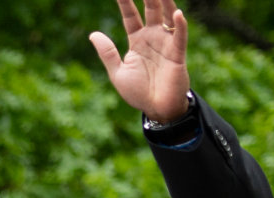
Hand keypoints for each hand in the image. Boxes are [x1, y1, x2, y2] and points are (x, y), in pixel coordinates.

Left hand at [89, 0, 190, 122]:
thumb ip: (108, 53)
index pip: (130, 16)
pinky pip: (180, 36)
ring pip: (167, 17)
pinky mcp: (177, 54)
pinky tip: (176, 14)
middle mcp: (153, 38)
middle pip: (150, 10)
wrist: (156, 110)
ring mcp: (166, 44)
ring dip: (165, 2)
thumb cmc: (138, 93)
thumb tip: (93, 34)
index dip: (125, 2)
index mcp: (137, 41)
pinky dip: (179, 25)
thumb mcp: (118, 72)